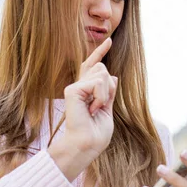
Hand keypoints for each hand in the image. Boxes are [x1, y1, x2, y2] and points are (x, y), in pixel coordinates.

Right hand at [47, 38, 117, 180]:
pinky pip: (98, 83)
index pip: (93, 66)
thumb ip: (109, 93)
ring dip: (106, 93)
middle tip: (101, 106)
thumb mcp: (108, 110)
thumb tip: (114, 77)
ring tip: (96, 109)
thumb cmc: (96, 134)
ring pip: (102, 74)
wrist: (86, 145)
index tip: (109, 41)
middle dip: (109, 87)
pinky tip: (92, 109)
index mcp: (86, 91)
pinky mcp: (72, 90)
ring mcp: (74, 87)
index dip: (100, 52)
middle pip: (103, 69)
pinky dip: (101, 97)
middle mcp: (78, 87)